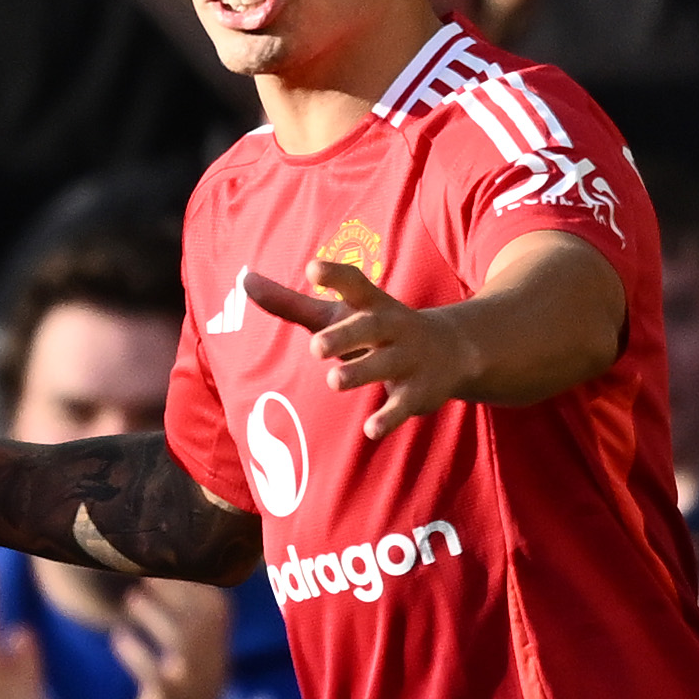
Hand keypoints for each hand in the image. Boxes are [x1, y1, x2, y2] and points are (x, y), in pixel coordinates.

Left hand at [111, 580, 228, 698]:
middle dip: (175, 593)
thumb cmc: (184, 697)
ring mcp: (193, 687)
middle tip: (145, 575)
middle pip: (202, 621)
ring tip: (131, 600)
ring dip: (157, 618)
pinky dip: (137, 655)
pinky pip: (156, 677)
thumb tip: (165, 578)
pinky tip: (118, 639)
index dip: (195, 584)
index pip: (218, 608)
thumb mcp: (194, 661)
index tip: (168, 563)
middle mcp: (211, 666)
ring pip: (182, 645)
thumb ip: (189, 625)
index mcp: (218, 651)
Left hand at [246, 258, 477, 440]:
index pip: (355, 284)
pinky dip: (389, 418)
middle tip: (316, 346)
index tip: (313, 268)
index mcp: (370, 305)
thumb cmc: (375, 328)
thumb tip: (245, 280)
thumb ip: (290, 302)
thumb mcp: (337, 313)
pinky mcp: (418, 392)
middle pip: (369, 328)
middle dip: (346, 336)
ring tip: (335, 381)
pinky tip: (370, 430)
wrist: (453, 349)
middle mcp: (392, 328)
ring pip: (385, 365)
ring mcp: (408, 359)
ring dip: (362, 372)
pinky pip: (403, 405)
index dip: (336, 276)